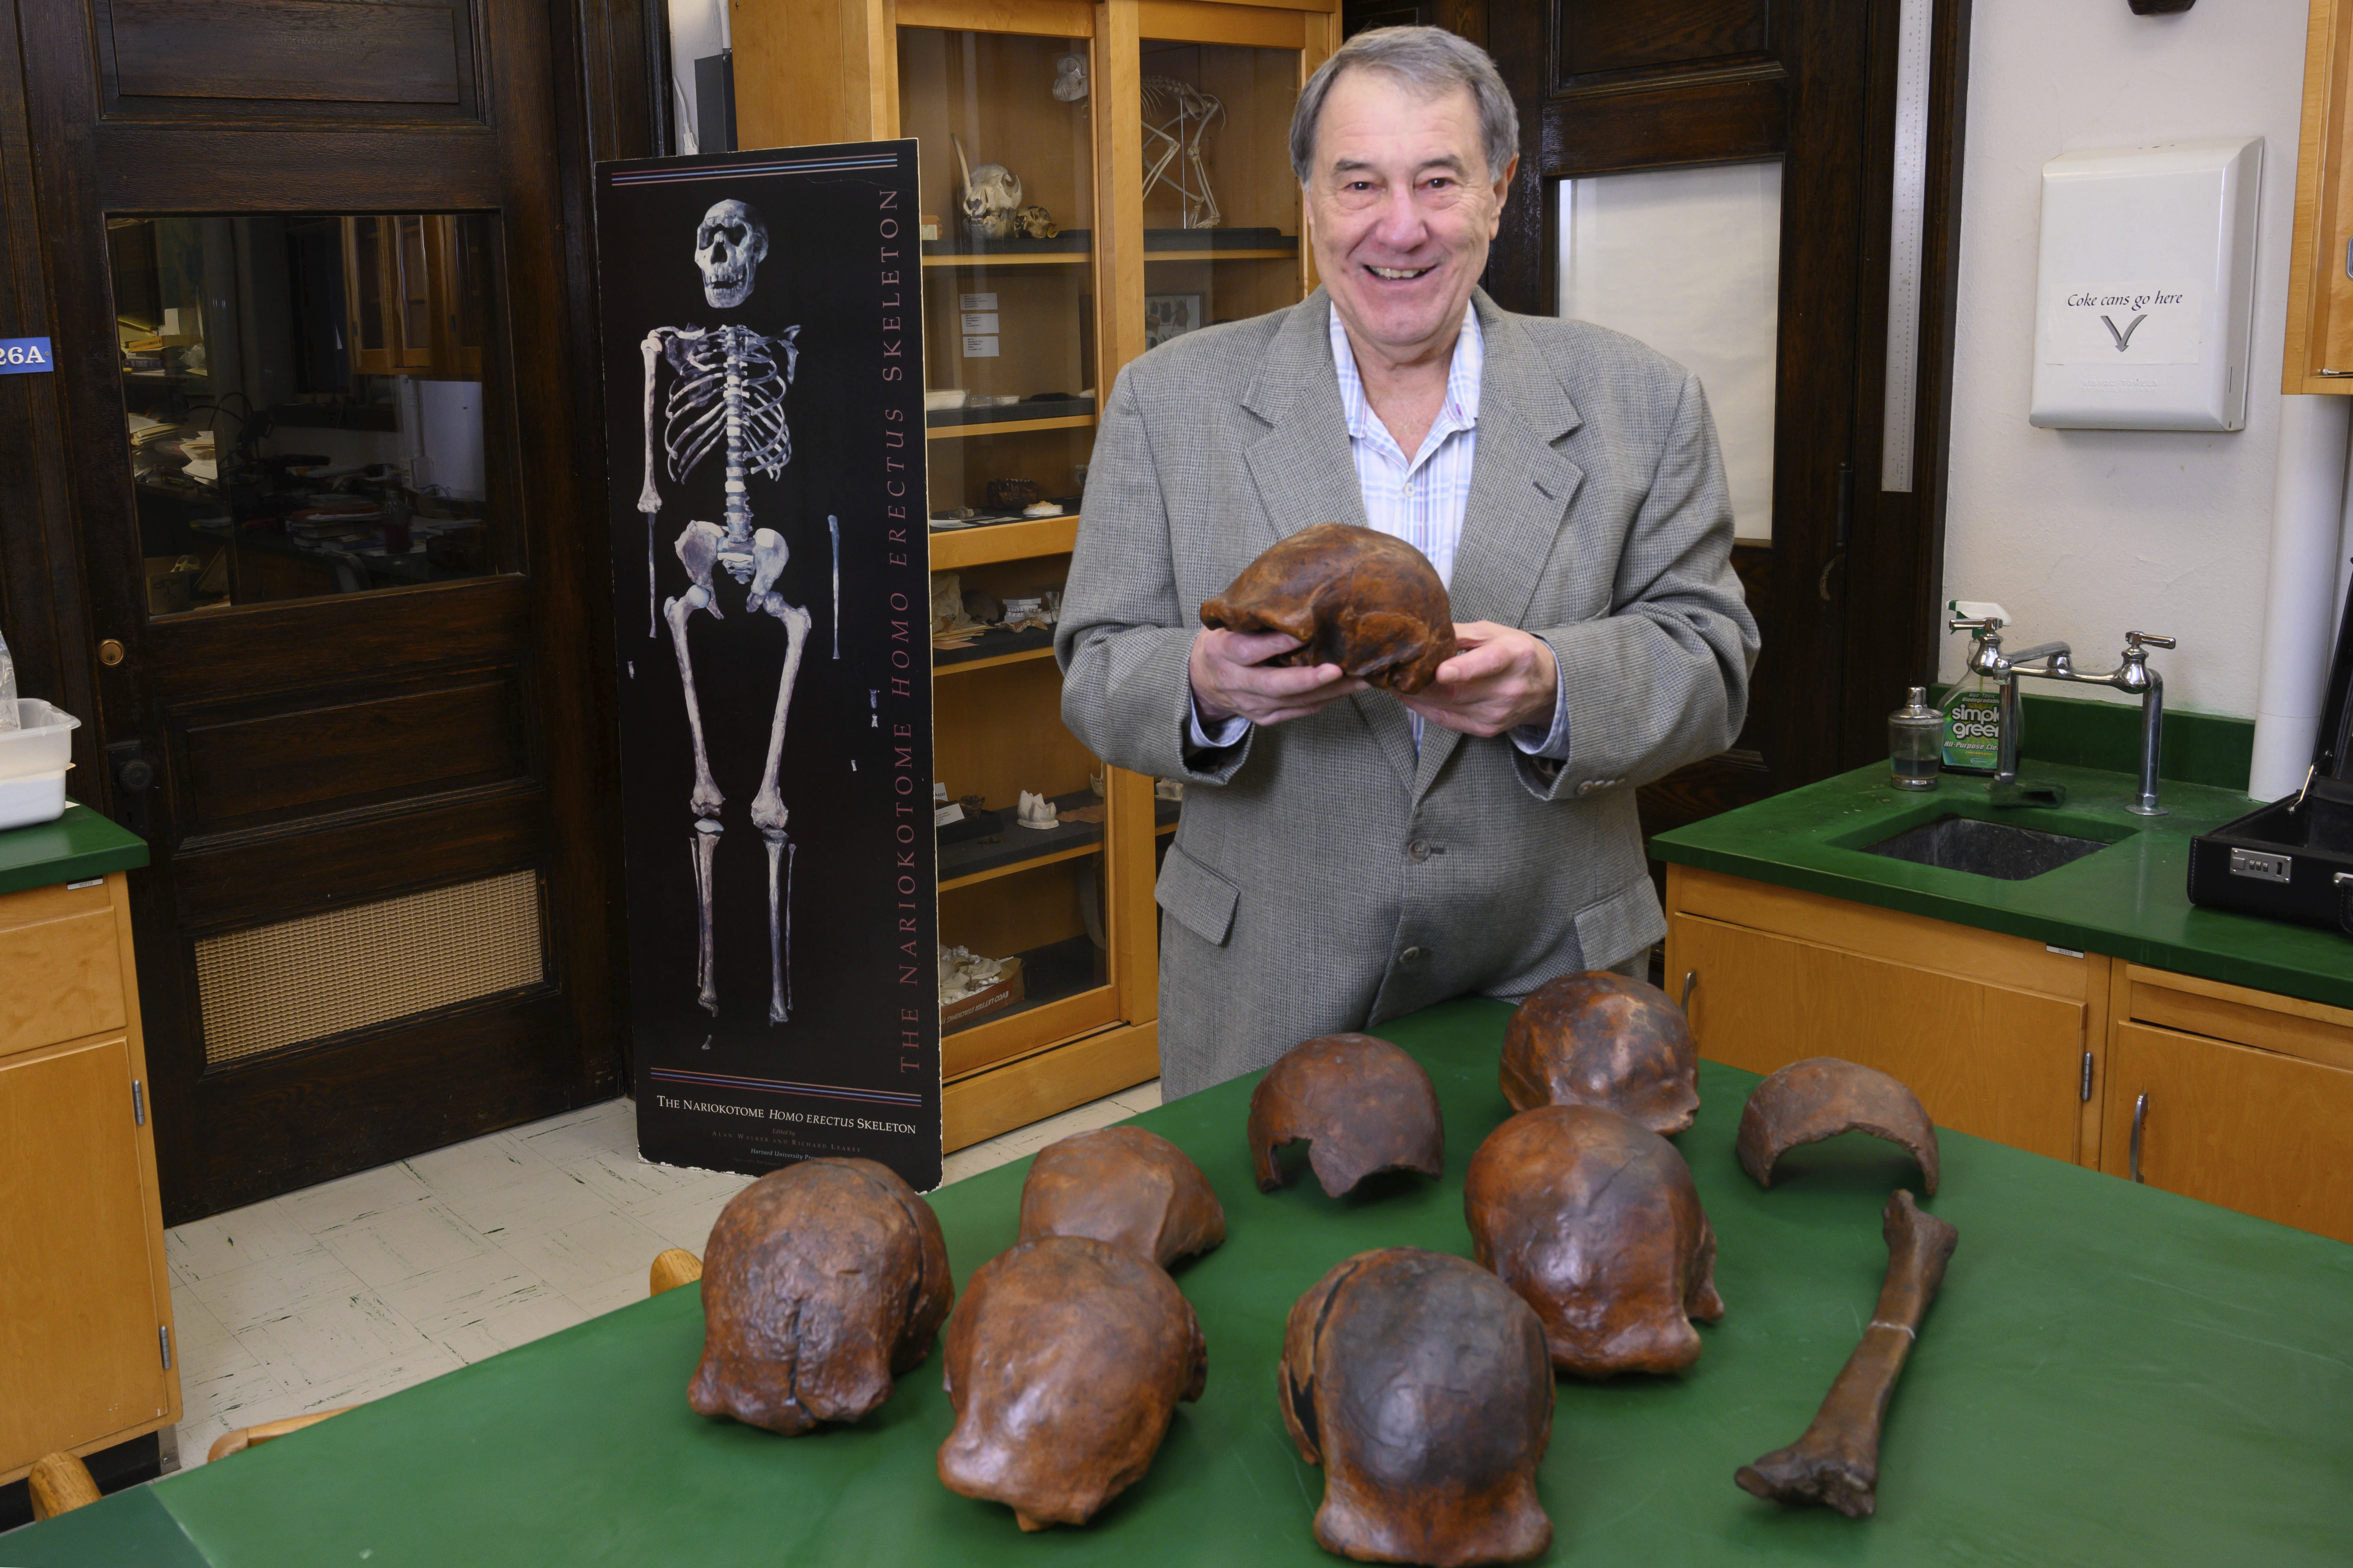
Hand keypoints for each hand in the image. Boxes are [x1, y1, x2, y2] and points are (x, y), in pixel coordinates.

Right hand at [1189, 629, 1365, 725]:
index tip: (1305, 631)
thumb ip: (1254, 616)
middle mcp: (1237, 682)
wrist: (1202, 681)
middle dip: (1308, 680)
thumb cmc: (1225, 642)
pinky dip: (1325, 700)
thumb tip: (1298, 594)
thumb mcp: (1228, 624)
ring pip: (1294, 702)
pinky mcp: (1265, 717)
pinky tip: (1347, 688)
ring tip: (1361, 678)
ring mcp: (1252, 704)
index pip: (1250, 650)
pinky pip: (1299, 711)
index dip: (1277, 643)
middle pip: (1274, 685)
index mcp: (1224, 652)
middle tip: (1338, 669)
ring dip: (1330, 691)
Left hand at [1397, 622, 1558, 737]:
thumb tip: (1423, 633)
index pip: (1488, 664)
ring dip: (1416, 695)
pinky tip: (1410, 696)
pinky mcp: (1487, 729)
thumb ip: (1459, 633)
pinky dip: (1424, 708)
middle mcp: (1509, 689)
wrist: (1547, 686)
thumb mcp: (1494, 632)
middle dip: (1419, 682)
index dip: (1463, 669)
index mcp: (1515, 656)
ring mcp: (1497, 713)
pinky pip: (1447, 720)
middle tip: (1390, 670)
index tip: (1439, 671)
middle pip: (1457, 690)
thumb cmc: (1516, 653)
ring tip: (1394, 681)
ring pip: (1447, 707)